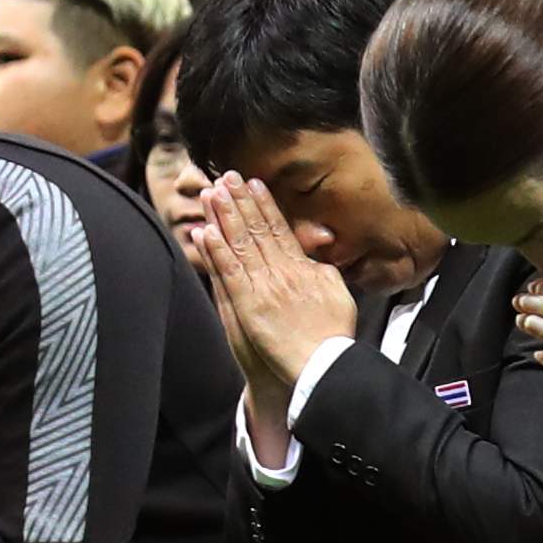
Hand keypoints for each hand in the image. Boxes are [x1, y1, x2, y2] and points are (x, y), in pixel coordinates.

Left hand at [177, 170, 358, 410]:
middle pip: (257, 230)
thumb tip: (314, 251)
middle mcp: (282, 272)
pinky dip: (217, 252)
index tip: (253, 184)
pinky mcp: (249, 306)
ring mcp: (265, 288)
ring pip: (241, 245)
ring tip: (212, 193)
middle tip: (226, 176)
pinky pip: (230, 273)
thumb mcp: (337, 292)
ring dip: (225, 218)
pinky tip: (205, 232)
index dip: (264, 205)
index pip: (279, 229)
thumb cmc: (332, 335)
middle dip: (240, 202)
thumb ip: (322, 268)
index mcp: (303, 268)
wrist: (325, 365)